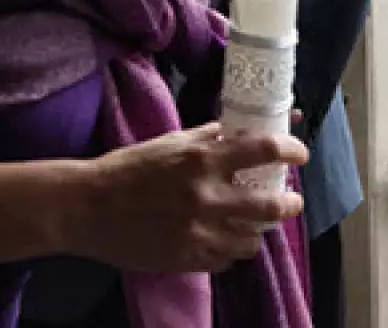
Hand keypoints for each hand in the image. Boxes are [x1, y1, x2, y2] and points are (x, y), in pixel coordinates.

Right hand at [73, 123, 309, 272]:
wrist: (88, 207)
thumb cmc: (129, 168)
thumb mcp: (172, 142)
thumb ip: (211, 137)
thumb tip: (246, 127)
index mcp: (203, 159)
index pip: (264, 150)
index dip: (292, 150)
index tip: (299, 154)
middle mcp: (206, 197)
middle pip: (270, 206)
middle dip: (289, 203)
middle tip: (291, 199)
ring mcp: (198, 232)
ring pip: (251, 240)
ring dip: (258, 230)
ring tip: (255, 223)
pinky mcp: (186, 258)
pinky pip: (226, 260)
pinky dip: (231, 250)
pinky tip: (226, 240)